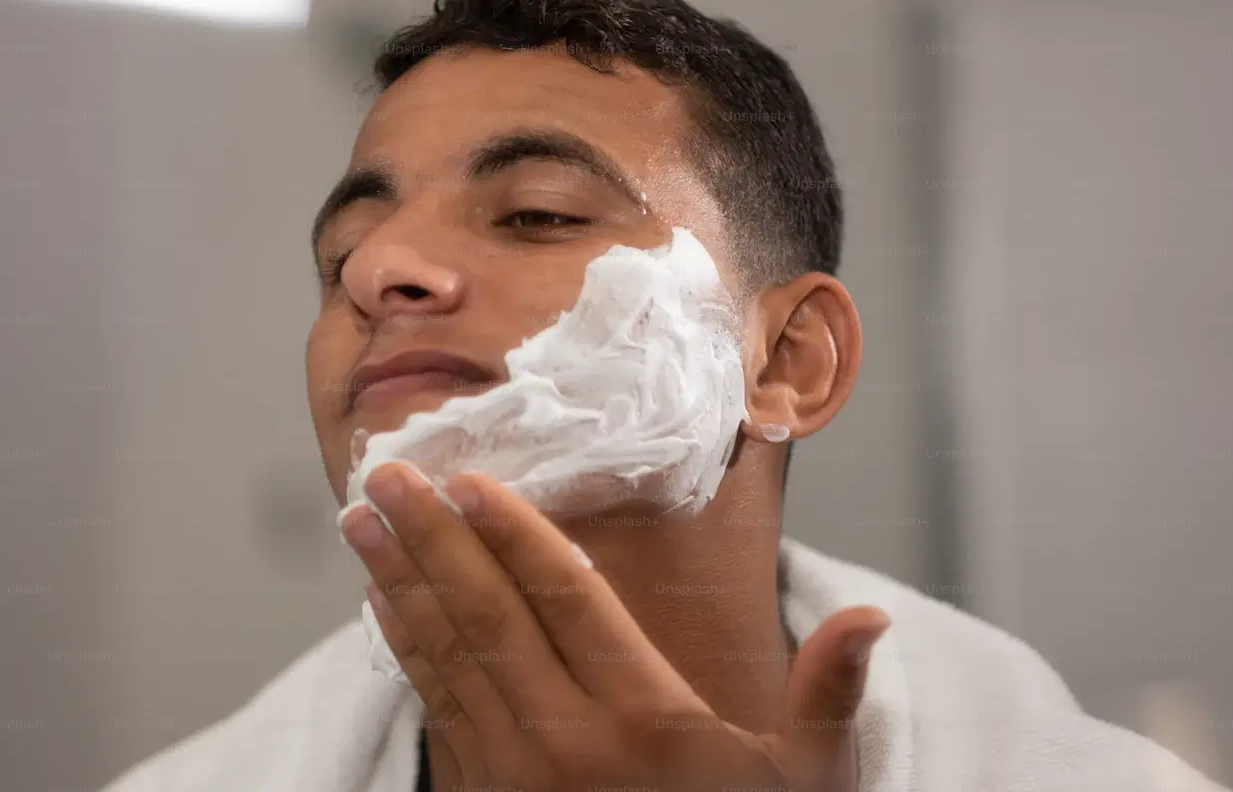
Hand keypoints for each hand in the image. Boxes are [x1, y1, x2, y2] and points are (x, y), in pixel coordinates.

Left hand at [338, 463, 890, 791]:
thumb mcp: (804, 785)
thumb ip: (828, 700)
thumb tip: (871, 620)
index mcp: (641, 719)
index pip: (565, 602)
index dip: (515, 535)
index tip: (472, 481)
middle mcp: (564, 740)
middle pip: (486, 616)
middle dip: (431, 537)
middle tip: (386, 472)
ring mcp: (513, 772)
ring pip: (446, 656)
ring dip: (398, 580)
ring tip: (361, 520)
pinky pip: (436, 706)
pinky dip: (404, 648)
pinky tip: (381, 605)